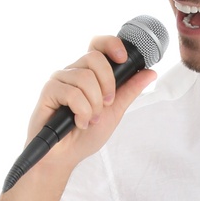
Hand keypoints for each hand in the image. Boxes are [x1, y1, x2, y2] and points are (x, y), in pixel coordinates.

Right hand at [25, 34, 156, 167]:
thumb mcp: (114, 112)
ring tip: (90, 120)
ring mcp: (60, 80)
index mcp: (89, 73)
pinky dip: (81, 112)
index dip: (111, 44)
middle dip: (107, 84)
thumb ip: (129, 91)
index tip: (123, 58)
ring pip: (85, 78)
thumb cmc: (85, 135)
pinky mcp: (49, 91)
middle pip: (95, 58)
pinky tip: (79, 123)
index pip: (98, 45)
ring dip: (94, 105)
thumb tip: (150, 72)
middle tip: (106, 105)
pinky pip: (72, 93)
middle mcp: (74, 72)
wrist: (65, 156)